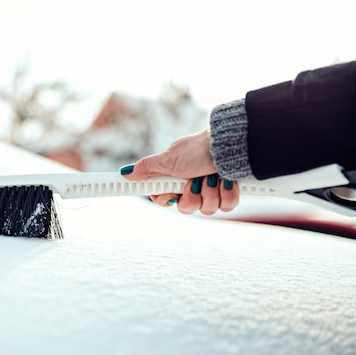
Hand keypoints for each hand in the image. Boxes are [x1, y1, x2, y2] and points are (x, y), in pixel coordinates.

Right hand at [120, 129, 239, 214]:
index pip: (164, 199)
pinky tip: (227, 180)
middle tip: (194, 181)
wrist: (231, 144)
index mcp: (175, 178)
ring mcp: (211, 191)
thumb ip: (147, 168)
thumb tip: (125, 172)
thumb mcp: (168, 159)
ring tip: (214, 175)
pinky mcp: (229, 194)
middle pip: (186, 208)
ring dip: (210, 192)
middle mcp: (192, 186)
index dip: (167, 199)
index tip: (171, 194)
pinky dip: (227, 192)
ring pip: (206, 210)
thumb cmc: (198, 149)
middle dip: (191, 196)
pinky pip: (226, 207)